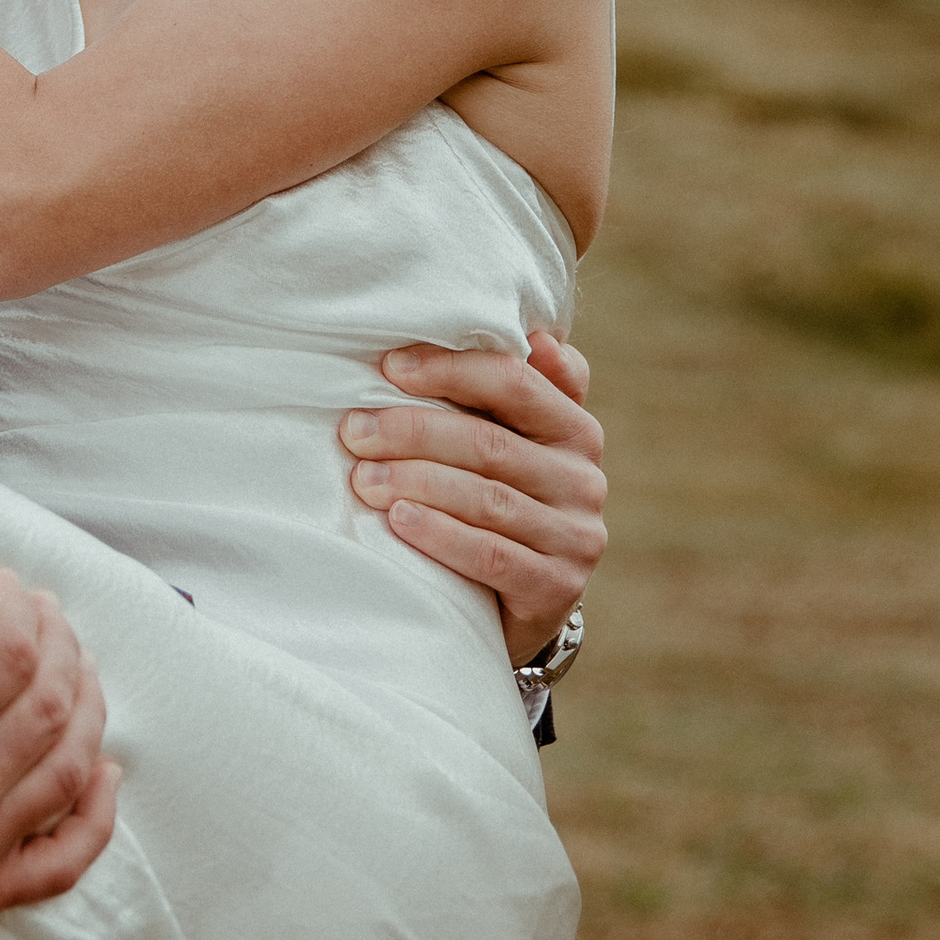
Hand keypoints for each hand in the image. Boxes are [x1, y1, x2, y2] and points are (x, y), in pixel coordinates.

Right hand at [0, 569, 118, 928]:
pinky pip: (62, 860)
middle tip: (46, 614)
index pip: (7, 651)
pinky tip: (107, 770)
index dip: (16, 605)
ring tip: (80, 666)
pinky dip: (97, 812)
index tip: (1, 584)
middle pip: (50, 703)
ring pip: (70, 769)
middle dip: (60, 643)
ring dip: (88, 706)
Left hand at [339, 332, 606, 667]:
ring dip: (416, 483)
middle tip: (354, 431)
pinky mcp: (558, 587)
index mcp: (575, 430)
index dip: (450, 370)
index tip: (388, 368)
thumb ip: (523, 390)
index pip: (514, 383)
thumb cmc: (505, 500)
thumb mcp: (518, 443)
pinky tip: (397, 521)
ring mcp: (576, 537)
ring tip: (362, 478)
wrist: (522, 603)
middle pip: (489, 443)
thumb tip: (536, 336)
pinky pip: (491, 556)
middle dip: (413, 432)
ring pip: (486, 499)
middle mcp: (585, 480)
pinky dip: (440, 535)